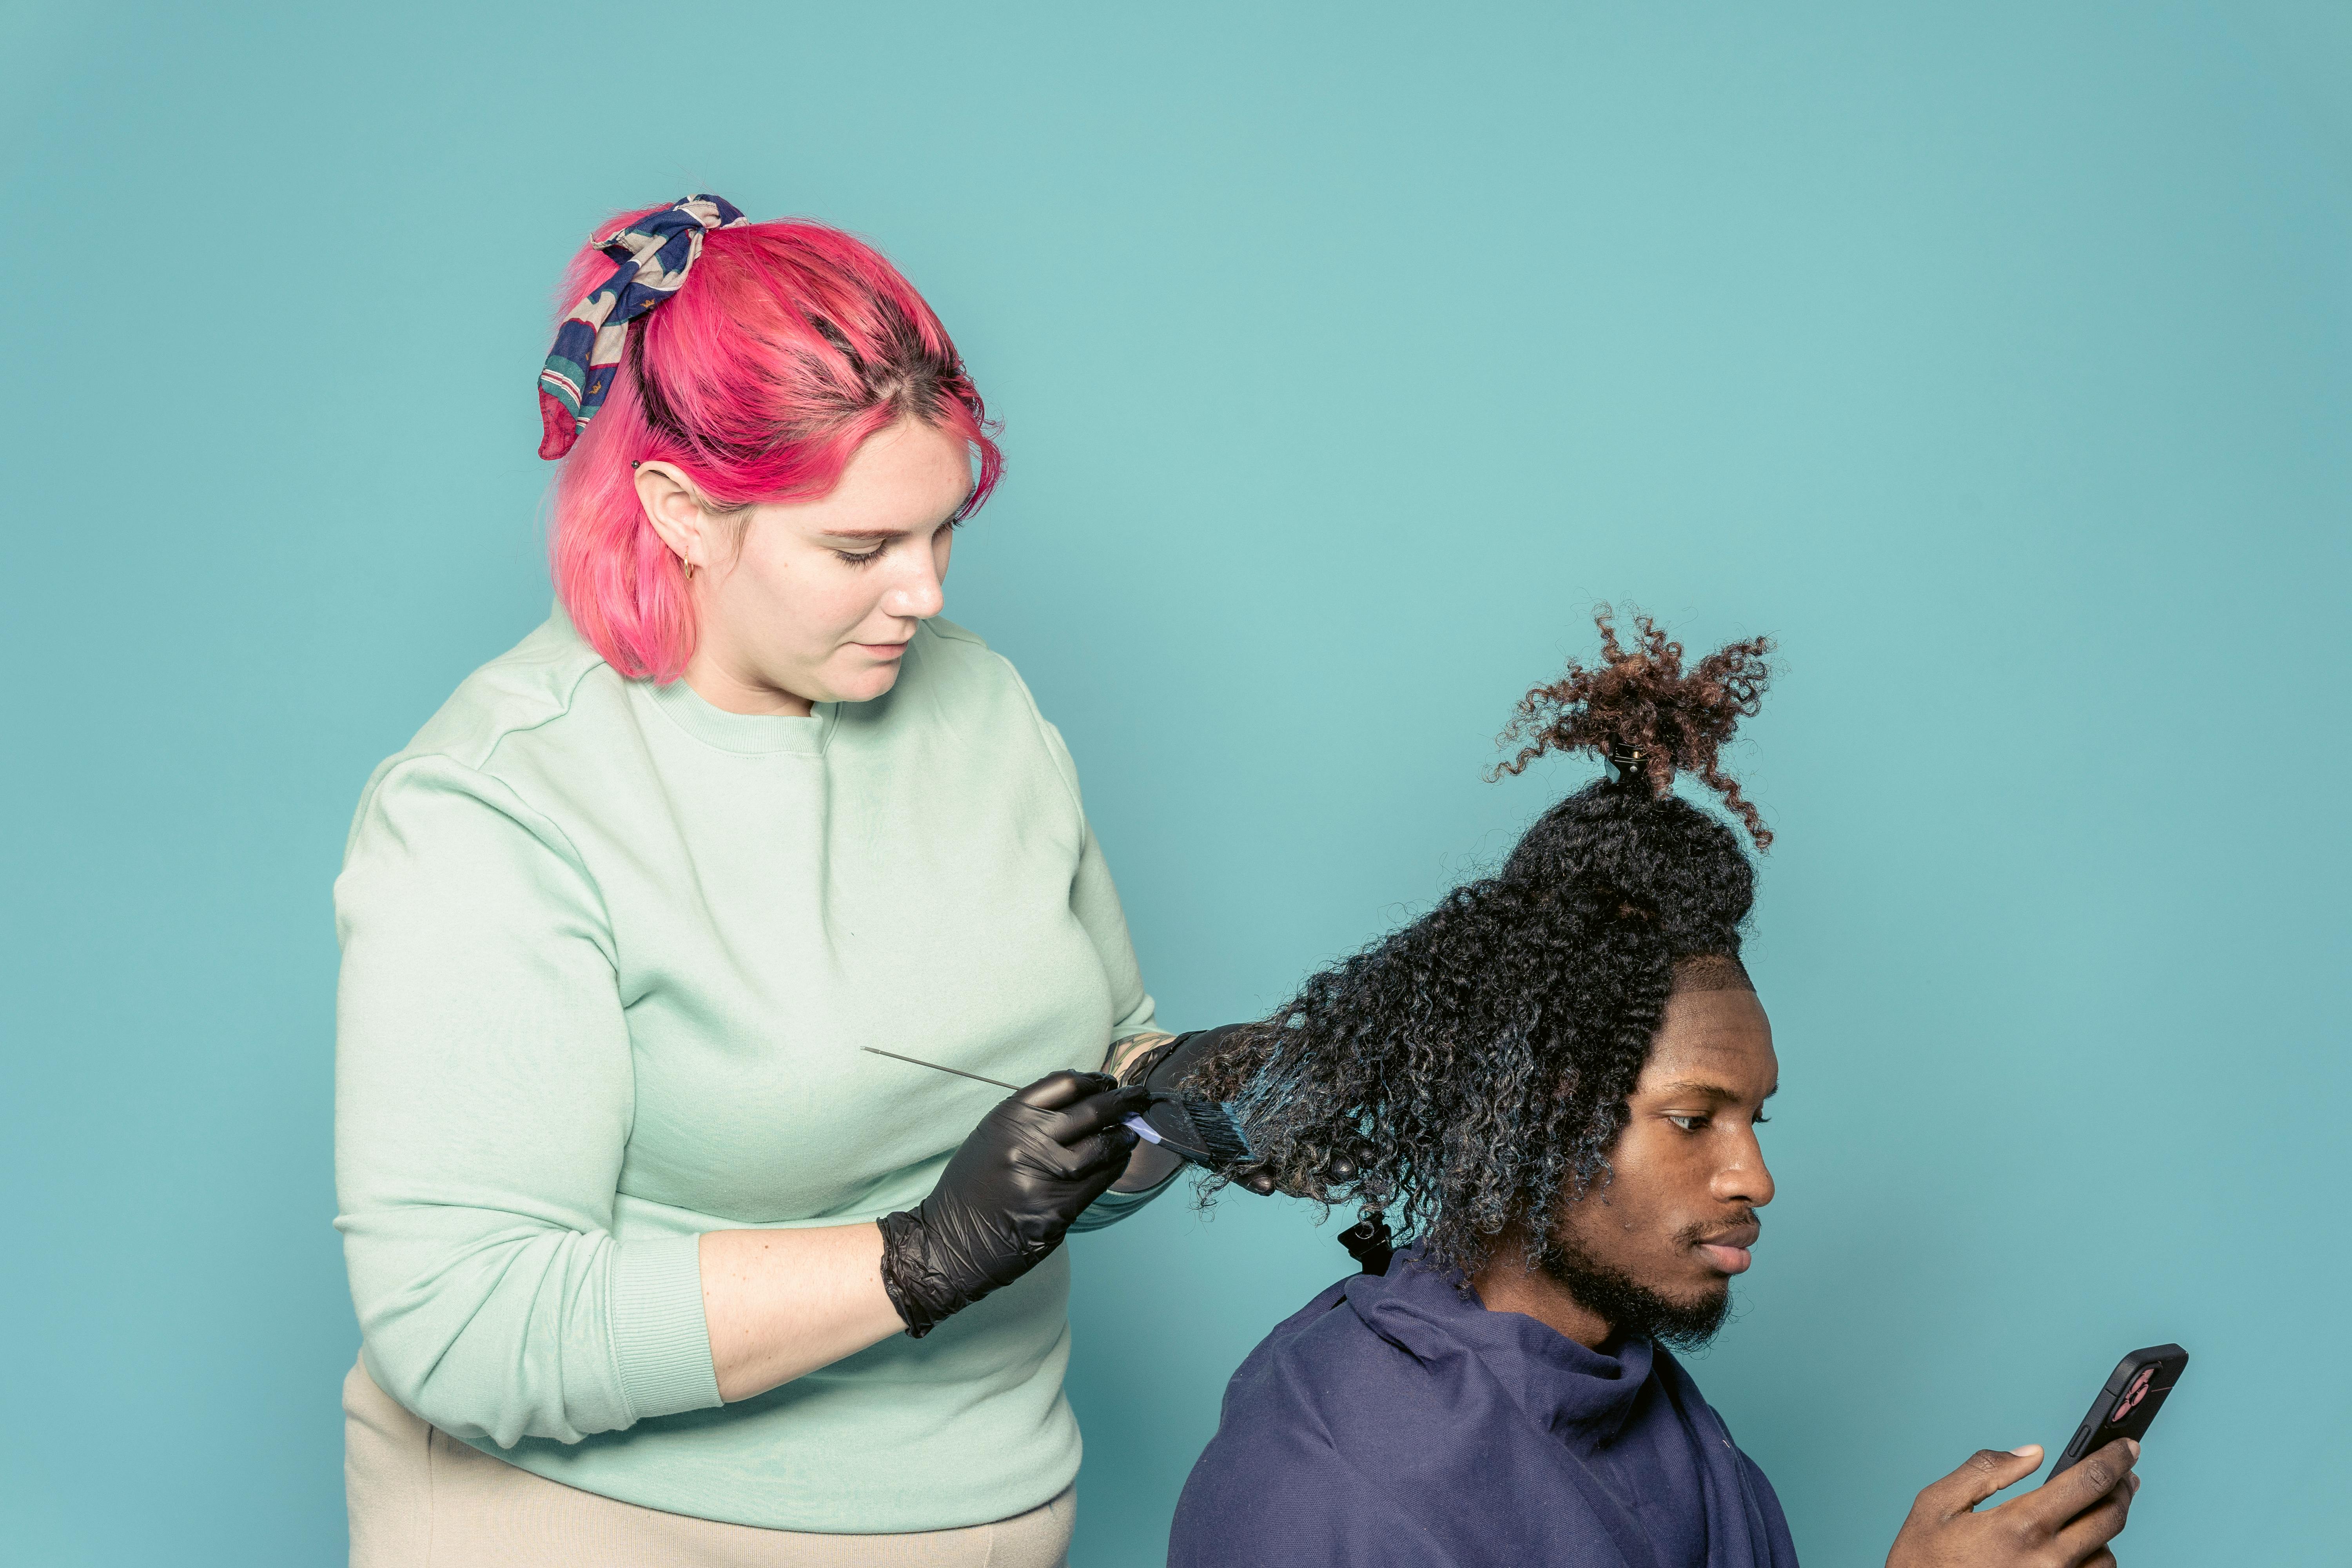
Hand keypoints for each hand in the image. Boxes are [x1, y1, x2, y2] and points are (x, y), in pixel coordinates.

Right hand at [876, 1070, 1145, 1336]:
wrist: (948, 1242)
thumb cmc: (972, 1188)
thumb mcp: (992, 1137)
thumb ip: (1031, 1119)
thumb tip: (1083, 1100)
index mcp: (1008, 1118)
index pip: (1064, 1084)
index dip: (1093, 1080)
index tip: (1108, 1081)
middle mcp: (1026, 1143)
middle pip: (1090, 1112)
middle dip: (1123, 1101)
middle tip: (1140, 1096)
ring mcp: (1043, 1179)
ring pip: (1101, 1150)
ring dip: (1123, 1138)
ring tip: (1132, 1132)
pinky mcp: (1056, 1212)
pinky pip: (1097, 1184)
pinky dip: (1113, 1169)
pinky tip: (1119, 1160)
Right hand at [1887, 1439, 2139, 1567]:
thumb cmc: (1924, 1562)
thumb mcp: (1937, 1505)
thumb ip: (1985, 1470)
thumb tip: (2032, 1452)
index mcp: (2021, 1525)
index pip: (2088, 1483)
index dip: (2114, 1460)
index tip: (2127, 1447)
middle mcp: (2049, 1559)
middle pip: (2111, 1517)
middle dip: (2122, 1488)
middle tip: (2123, 1475)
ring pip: (2109, 1554)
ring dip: (2106, 1530)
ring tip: (2095, 1513)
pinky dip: (2094, 1559)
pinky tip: (2081, 1548)